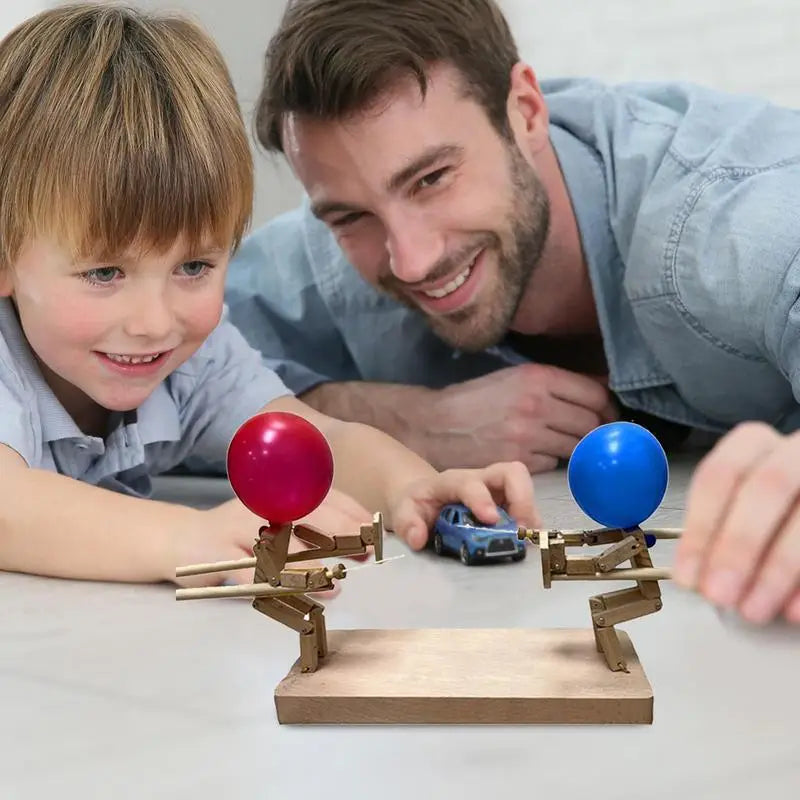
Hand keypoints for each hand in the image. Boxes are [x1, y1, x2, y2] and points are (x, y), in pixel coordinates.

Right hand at [174, 488, 372, 587]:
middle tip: (363, 551)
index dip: (349, 510)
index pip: (319, 495)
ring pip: (278, 546)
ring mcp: (236, 527)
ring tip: (335, 583)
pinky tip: (289, 595)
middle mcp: (258, 505)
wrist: (178, 540)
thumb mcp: (272, 522)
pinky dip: (269, 584)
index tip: (371, 528)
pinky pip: (246, 571)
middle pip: (304, 515)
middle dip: (339, 531)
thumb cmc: (236, 535)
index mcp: (275, 495)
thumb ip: (308, 528)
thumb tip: (355, 542)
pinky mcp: (215, 553)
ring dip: (310, 566)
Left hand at [390, 461, 539, 549]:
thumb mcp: (404, 512)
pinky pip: (529, 512)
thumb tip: (417, 538)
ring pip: (526, 491)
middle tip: (522, 528)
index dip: (482, 499)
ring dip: (531, 516)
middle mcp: (482, 481)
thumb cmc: (418, 505)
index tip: (491, 519)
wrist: (426, 501)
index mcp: (454, 481)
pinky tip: (527, 545)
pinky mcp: (510, 507)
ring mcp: (499, 493)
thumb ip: (407, 523)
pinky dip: (532, 529)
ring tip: (527, 541)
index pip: (471, 483)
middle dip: (522, 498)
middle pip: (512, 473)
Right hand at [423, 364, 617, 472]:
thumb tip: (602, 389)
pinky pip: (552, 464)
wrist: (433, 424)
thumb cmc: (475, 400)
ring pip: (576, 447)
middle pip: (591, 423)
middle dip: (597, 431)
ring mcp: (527, 435)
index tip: (608, 416)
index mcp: (537, 377)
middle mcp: (536, 404)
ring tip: (566, 446)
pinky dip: (550, 462)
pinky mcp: (517, 461)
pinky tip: (536, 455)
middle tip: (593, 436)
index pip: (595, 395)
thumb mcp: (513, 379)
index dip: (607, 408)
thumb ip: (555, 383)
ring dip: (576, 449)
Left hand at [673, 423, 799, 623]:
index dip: (701, 529)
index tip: (689, 575)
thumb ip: (720, 533)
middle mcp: (794, 451)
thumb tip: (695, 577)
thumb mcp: (739, 507)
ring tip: (754, 609)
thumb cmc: (771, 509)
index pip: (720, 475)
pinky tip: (792, 611)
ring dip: (777, 569)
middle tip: (719, 594)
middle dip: (738, 545)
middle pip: (766, 487)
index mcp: (753, 445)